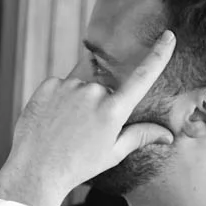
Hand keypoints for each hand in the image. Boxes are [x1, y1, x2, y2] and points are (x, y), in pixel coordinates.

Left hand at [0, 31, 176, 205]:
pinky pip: (60, 86)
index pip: (143, 76)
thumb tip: (169, 135)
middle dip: (98, 104)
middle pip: (104, 88)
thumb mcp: (113, 153)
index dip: (158, 54)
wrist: (36, 170)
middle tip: (83, 131)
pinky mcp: (48, 85)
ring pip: (81, 87)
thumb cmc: (78, 165)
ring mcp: (69, 87)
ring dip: (77, 101)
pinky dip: (59, 99)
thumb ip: (141, 136)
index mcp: (113, 110)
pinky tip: (52, 119)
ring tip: (64, 128)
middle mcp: (93, 93)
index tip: (168, 36)